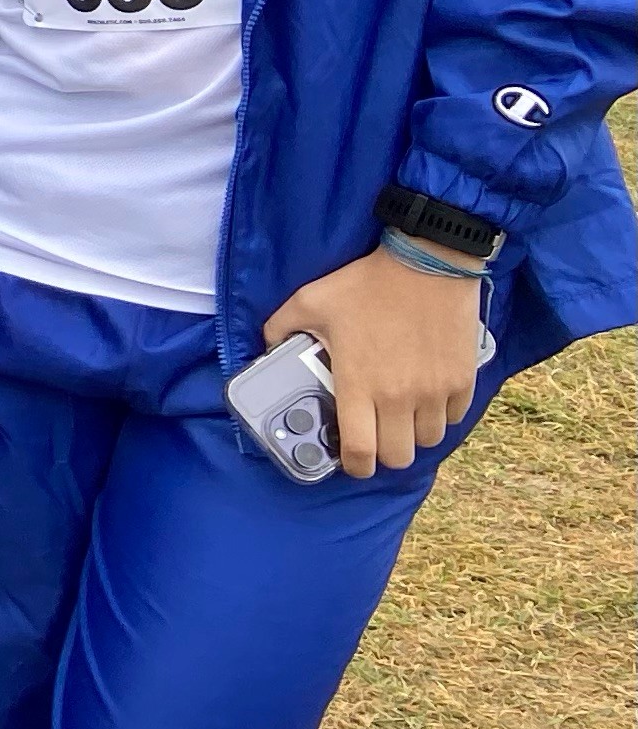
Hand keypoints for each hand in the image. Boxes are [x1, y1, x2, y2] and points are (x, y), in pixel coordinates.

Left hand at [264, 248, 484, 476]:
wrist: (428, 263)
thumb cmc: (366, 284)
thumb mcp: (309, 301)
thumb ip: (279, 328)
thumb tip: (266, 346)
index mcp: (359, 385)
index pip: (361, 452)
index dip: (355, 466)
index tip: (352, 461)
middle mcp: (399, 397)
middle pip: (398, 457)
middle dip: (384, 455)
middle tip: (375, 437)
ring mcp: (435, 391)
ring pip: (428, 440)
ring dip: (413, 435)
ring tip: (400, 417)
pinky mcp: (463, 379)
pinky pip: (453, 417)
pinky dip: (440, 416)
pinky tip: (427, 399)